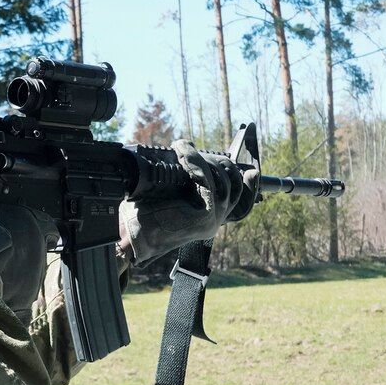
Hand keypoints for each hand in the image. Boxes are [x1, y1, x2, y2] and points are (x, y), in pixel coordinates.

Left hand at [118, 139, 257, 264]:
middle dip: (220, 163)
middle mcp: (214, 221)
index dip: (250, 186)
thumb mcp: (170, 194)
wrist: (131, 235)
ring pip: (223, 182)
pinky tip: (185, 155)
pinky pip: (208, 183)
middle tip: (196, 150)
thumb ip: (185, 182)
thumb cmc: (143, 215)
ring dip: (204, 160)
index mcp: (209, 218)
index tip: (253, 173)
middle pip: (234, 186)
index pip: (239, 200)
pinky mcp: (204, 218)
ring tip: (184, 150)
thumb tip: (189, 153)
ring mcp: (211, 221)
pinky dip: (197, 164)